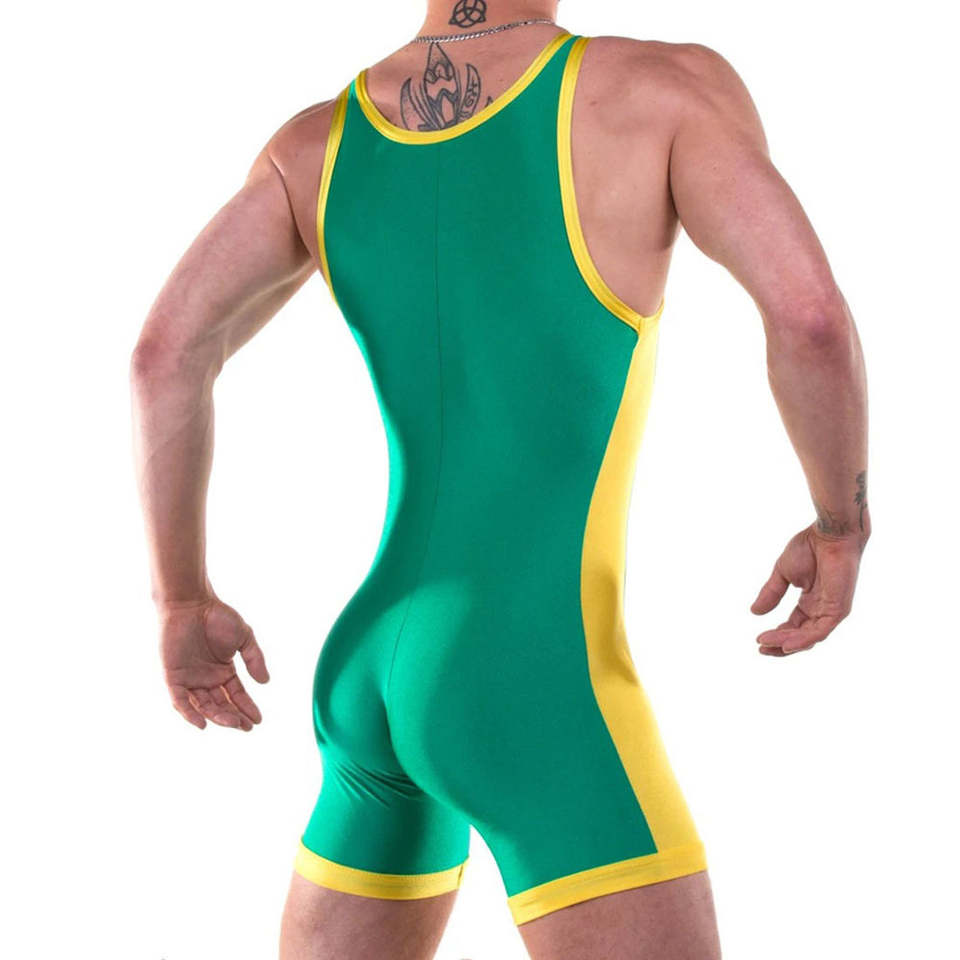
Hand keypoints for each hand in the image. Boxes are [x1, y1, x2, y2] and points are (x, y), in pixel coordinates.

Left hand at [159, 597, 268, 728]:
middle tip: (246, 726)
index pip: (236, 695)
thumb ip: (254, 659)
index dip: (247, 708)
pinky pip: (180, 700)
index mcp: (223, 671)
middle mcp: (206, 679)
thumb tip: (265, 682)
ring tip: (233, 723)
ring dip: (217, 716)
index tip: (258, 720)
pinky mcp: (173, 677)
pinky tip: (202, 724)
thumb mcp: (244, 637)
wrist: (191, 603)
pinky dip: (189, 713)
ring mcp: (189, 679)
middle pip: (221, 704)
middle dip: (234, 717)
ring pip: (203, 706)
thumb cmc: (217, 616)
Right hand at [750, 525, 864, 655]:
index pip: (794, 626)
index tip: (758, 639)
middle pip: (801, 636)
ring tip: (766, 644)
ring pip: (809, 637)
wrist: (830, 533)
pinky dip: (802, 640)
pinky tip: (786, 644)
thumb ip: (771, 593)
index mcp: (812, 602)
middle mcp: (822, 609)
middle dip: (781, 645)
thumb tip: (755, 612)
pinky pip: (819, 632)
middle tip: (761, 649)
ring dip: (787, 643)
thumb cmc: (810, 547)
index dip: (777, 635)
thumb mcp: (783, 573)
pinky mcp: (839, 610)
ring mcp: (832, 611)